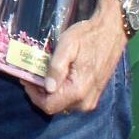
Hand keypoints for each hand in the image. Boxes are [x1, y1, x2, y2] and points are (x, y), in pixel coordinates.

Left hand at [25, 0, 126, 115]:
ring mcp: (91, 101)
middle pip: (54, 107)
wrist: (112, 31)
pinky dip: (61, 91)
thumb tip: (47, 87)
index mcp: (78, 91)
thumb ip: (57, 67)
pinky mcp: (94, 95)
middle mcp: (85, 102)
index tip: (26, 79)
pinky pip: (72, 100)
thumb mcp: (68, 45)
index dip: (33, 94)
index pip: (48, 106)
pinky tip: (57, 76)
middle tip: (33, 74)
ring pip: (62, 105)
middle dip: (40, 93)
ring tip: (43, 74)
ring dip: (50, 93)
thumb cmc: (88, 36)